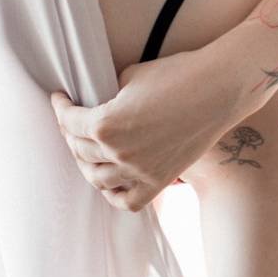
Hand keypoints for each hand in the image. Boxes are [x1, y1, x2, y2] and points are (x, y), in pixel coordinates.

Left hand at [49, 43, 246, 212]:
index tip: (59, 99)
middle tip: (70, 121)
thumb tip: (97, 104)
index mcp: (106, 124)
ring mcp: (140, 172)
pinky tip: (108, 180)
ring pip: (97, 179)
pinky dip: (112, 193)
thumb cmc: (176, 74)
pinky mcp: (160, 182)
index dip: (60, 108)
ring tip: (85, 150)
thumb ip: (108, 96)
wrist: (218, 90)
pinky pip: (126, 201)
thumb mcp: (130, 77)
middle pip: (80, 150)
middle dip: (70, 134)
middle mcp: (119, 153)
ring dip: (86, 163)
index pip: (69, 122)